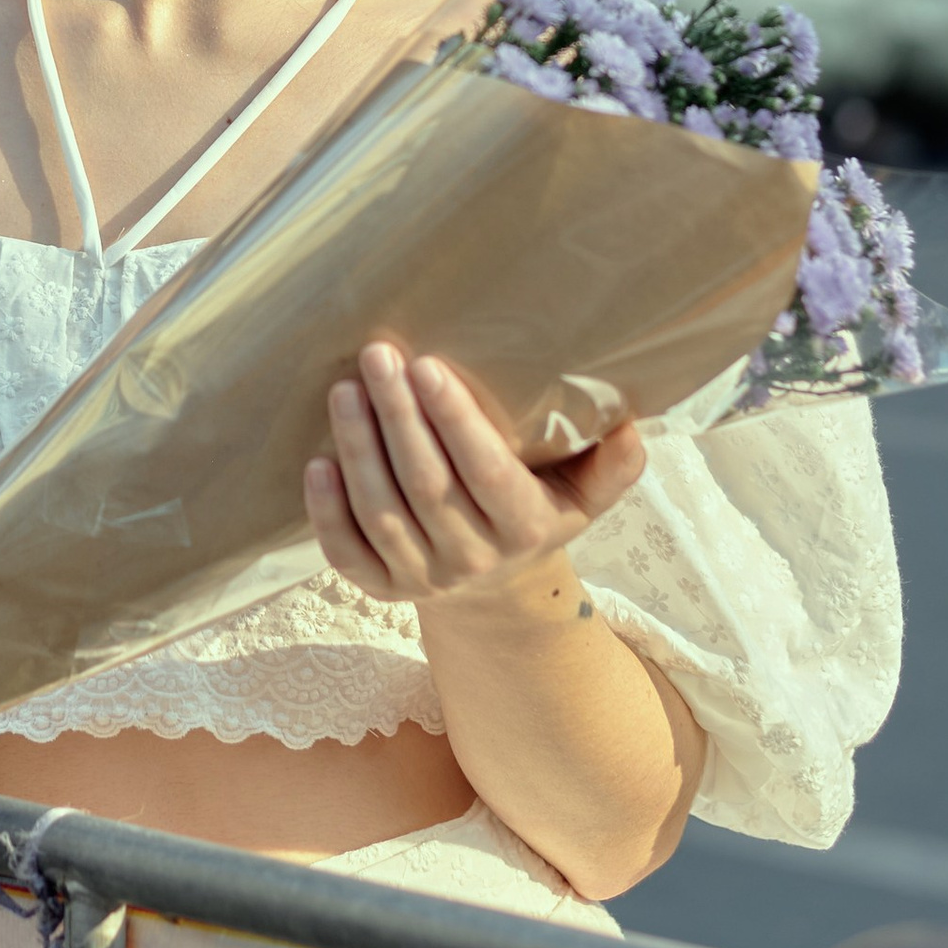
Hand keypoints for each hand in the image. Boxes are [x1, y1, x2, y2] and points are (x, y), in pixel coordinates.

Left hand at [304, 343, 645, 607]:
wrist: (498, 591)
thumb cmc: (538, 510)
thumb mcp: (584, 494)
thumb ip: (613, 464)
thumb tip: (630, 424)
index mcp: (524, 527)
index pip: (486, 472)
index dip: (455, 422)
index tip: (427, 366)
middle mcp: (472, 557)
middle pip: (427, 486)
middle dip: (398, 418)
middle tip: (378, 356)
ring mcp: (422, 577)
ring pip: (382, 513)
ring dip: (359, 450)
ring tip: (344, 390)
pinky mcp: (381, 589)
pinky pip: (347, 554)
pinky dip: (326, 513)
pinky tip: (316, 462)